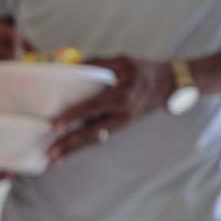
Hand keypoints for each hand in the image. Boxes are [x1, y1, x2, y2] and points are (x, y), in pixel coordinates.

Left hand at [48, 57, 172, 163]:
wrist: (170, 84)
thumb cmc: (144, 69)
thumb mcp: (123, 61)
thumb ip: (97, 64)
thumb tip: (70, 68)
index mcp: (122, 96)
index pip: (91, 107)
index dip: (72, 117)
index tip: (54, 125)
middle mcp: (122, 114)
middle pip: (92, 132)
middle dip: (70, 144)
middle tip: (50, 153)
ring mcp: (122, 123)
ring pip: (94, 139)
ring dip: (74, 150)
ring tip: (54, 159)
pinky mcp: (120, 126)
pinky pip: (99, 137)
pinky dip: (83, 145)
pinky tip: (67, 151)